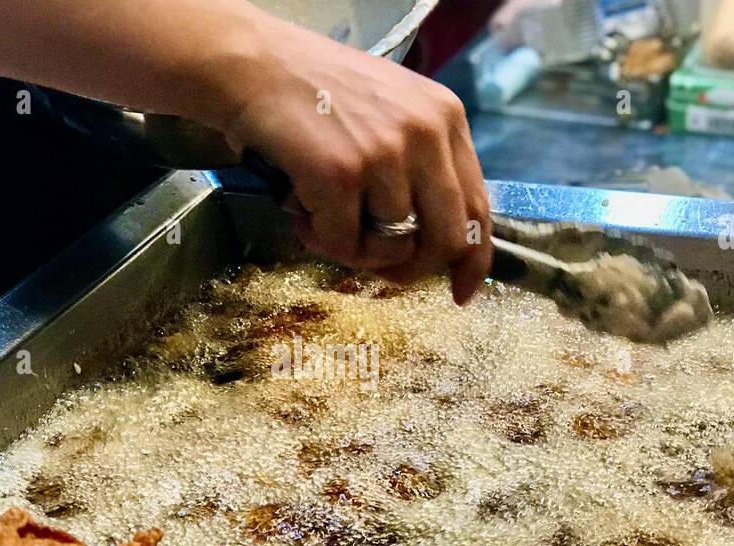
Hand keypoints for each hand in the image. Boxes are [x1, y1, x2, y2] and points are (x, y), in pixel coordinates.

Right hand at [211, 15, 490, 304]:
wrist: (254, 66)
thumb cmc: (316, 93)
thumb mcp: (392, 112)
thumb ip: (420, 165)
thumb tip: (430, 241)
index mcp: (446, 118)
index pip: (479, 207)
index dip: (472, 260)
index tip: (460, 292)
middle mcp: (426, 134)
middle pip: (447, 239)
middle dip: (413, 269)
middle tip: (383, 274)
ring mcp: (385, 154)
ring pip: (390, 247)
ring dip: (352, 249)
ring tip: (319, 217)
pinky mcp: (341, 174)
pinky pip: (344, 244)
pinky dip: (320, 241)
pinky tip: (301, 213)